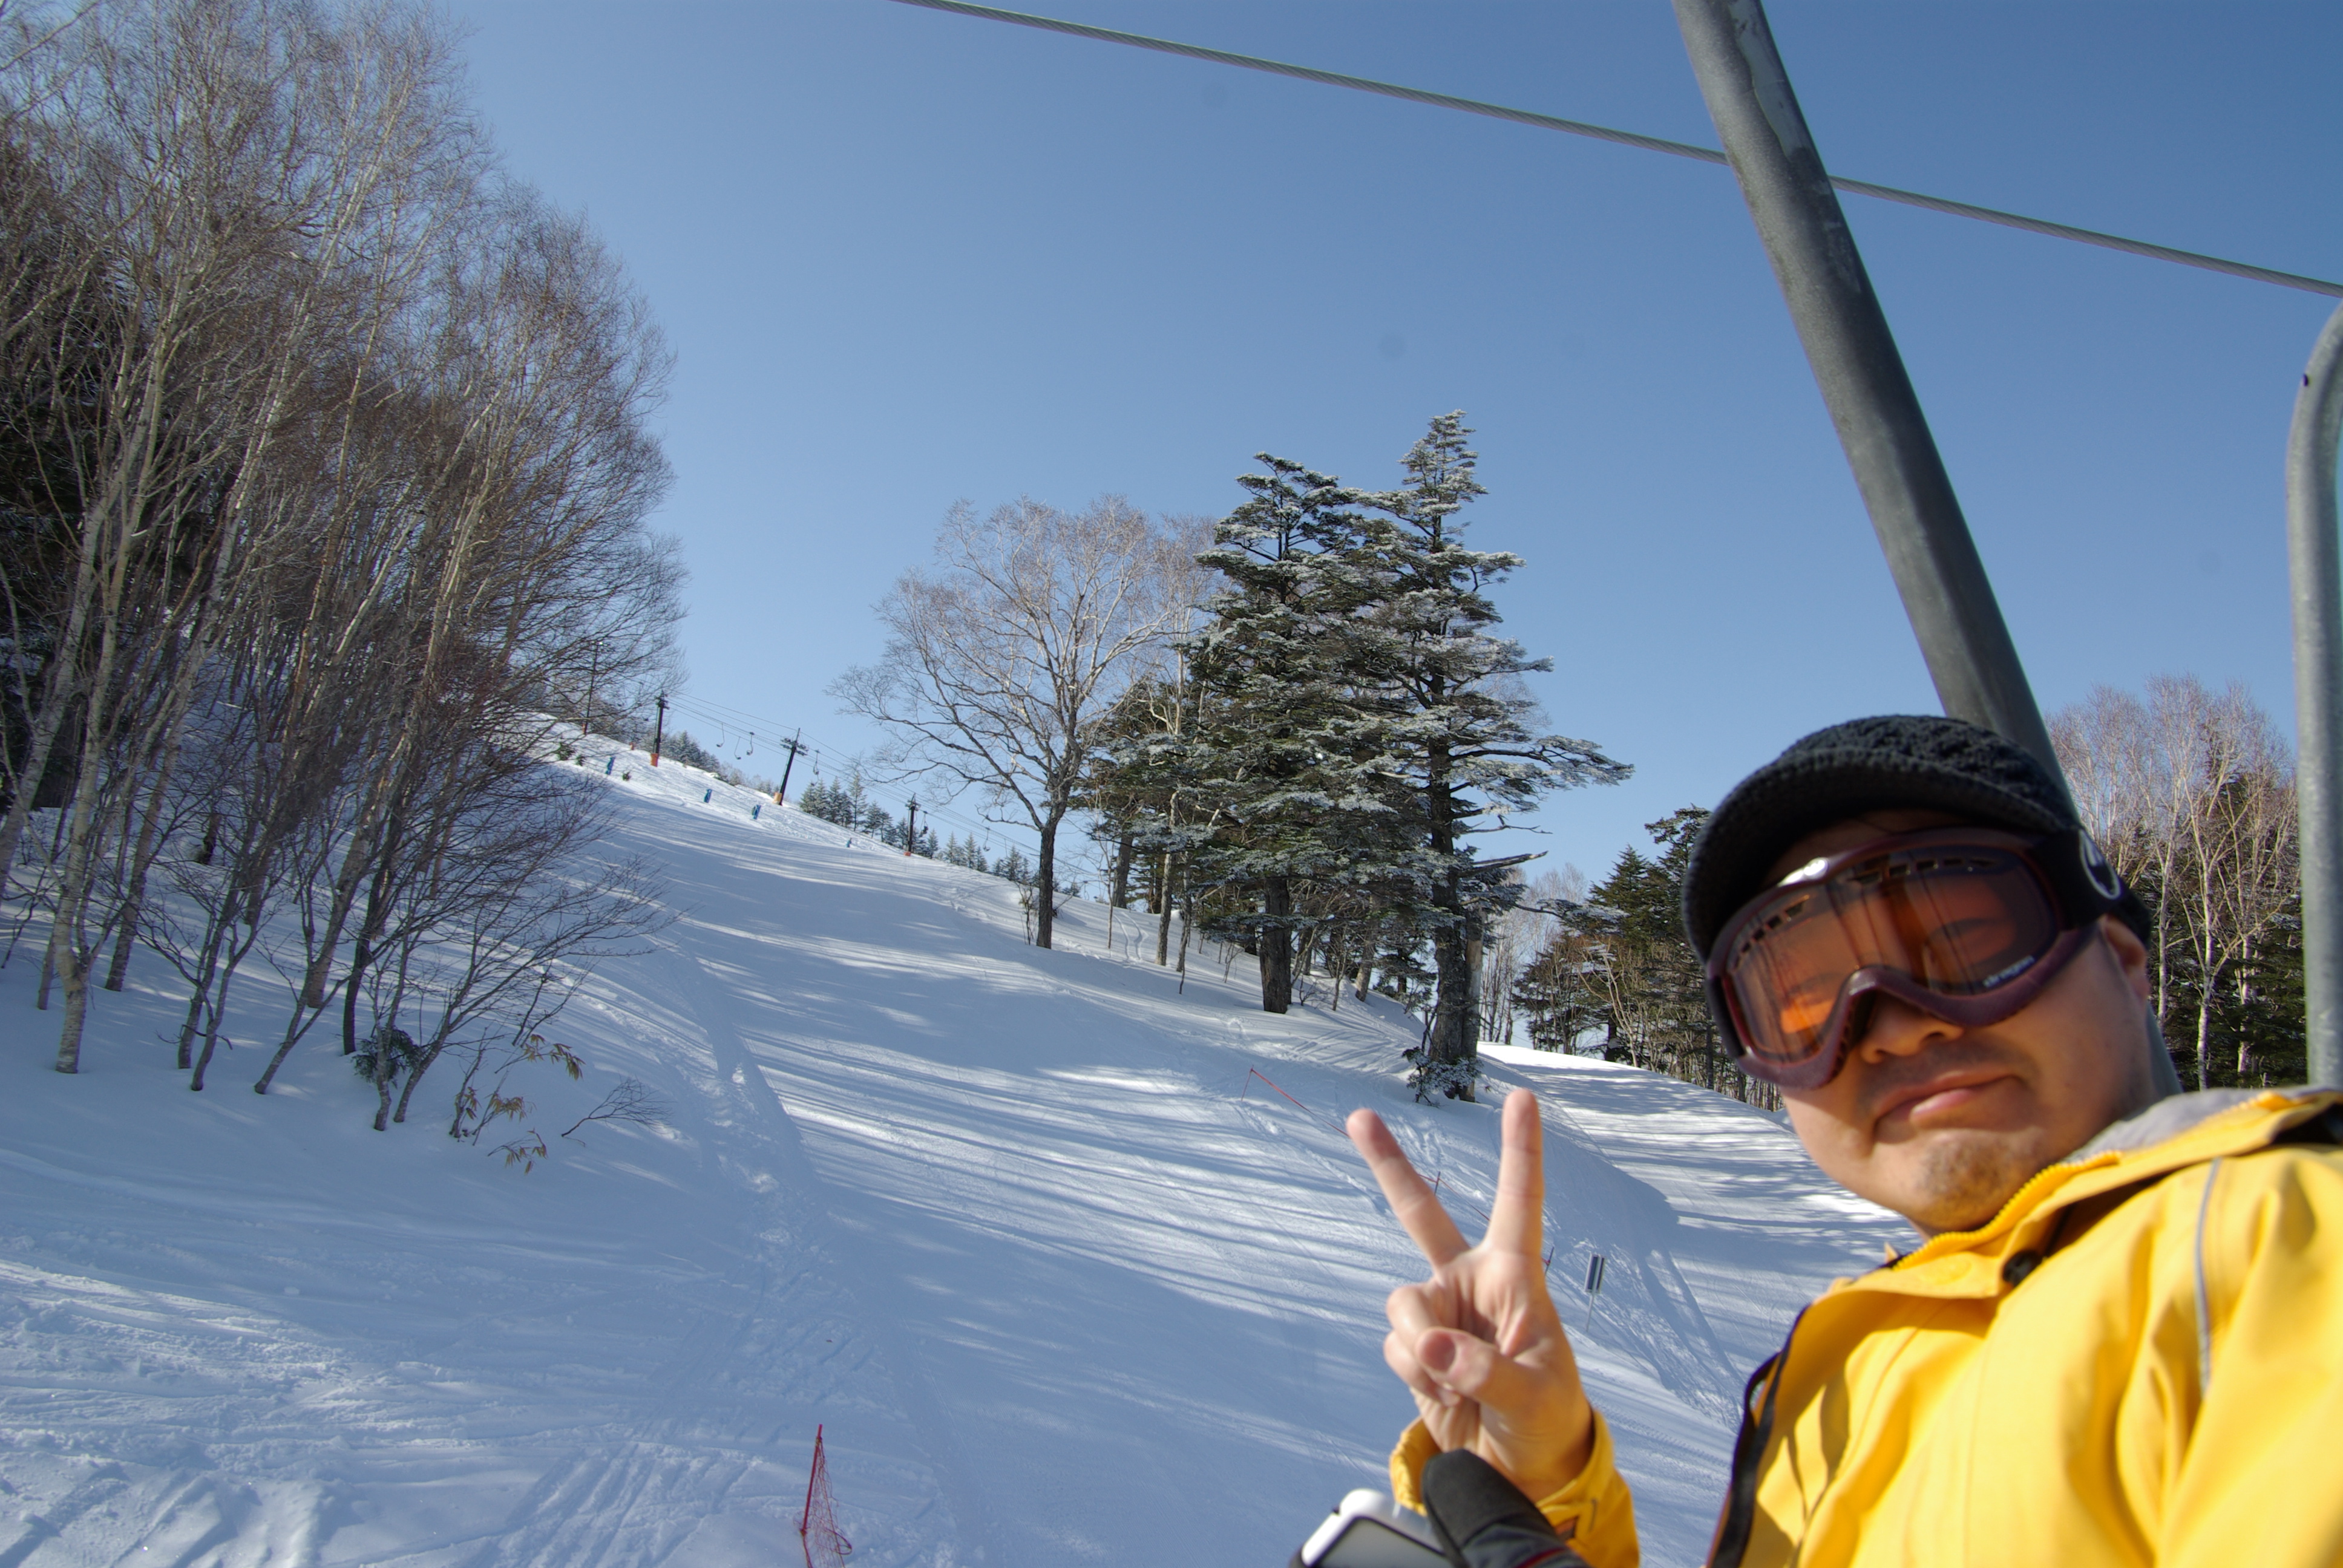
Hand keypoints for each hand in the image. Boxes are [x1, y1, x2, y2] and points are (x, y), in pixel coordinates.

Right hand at [1348, 1089, 1594, 1502]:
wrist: (1518, 1468)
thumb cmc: (1547, 1420)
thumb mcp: (1532, 1397)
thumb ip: (1482, 1369)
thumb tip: (1431, 1346)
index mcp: (1515, 1276)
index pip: (1519, 1203)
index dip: (1521, 1149)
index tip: (1523, 1098)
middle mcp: (1471, 1282)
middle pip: (1422, 1214)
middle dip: (1388, 1165)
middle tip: (1358, 1118)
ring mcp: (1439, 1312)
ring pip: (1401, 1303)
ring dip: (1419, 1344)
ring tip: (1453, 1379)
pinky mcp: (1417, 1347)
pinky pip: (1396, 1345)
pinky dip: (1414, 1372)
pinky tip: (1443, 1392)